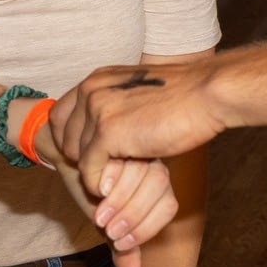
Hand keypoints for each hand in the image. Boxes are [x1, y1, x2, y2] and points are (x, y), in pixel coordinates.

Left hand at [55, 62, 227, 200]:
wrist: (207, 94)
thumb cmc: (184, 97)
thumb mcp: (138, 94)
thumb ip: (116, 106)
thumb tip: (103, 130)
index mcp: (98, 78)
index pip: (59, 114)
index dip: (68, 140)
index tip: (85, 155)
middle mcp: (91, 90)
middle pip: (64, 138)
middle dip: (80, 159)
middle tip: (102, 172)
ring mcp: (97, 109)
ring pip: (76, 156)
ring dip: (93, 173)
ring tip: (113, 180)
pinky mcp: (107, 132)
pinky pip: (89, 169)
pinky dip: (99, 184)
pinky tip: (115, 187)